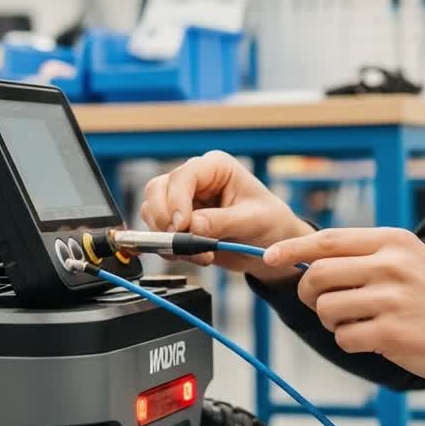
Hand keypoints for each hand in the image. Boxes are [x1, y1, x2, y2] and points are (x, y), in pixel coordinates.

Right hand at [140, 151, 314, 282]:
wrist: (272, 247)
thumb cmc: (270, 223)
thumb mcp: (253, 221)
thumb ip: (223, 222)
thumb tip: (193, 225)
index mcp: (215, 168)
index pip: (183, 176)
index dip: (176, 200)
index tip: (182, 225)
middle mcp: (195, 181)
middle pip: (157, 190)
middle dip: (164, 218)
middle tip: (181, 240)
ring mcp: (183, 202)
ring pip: (152, 212)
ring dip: (169, 238)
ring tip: (200, 253)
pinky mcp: (179, 225)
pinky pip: (159, 235)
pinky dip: (172, 250)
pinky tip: (198, 257)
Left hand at [264, 227, 424, 391]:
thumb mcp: (412, 260)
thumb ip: (368, 257)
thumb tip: (313, 261)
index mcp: (393, 242)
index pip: (328, 240)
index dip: (292, 248)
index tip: (270, 255)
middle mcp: (390, 265)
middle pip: (317, 275)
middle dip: (309, 293)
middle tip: (324, 304)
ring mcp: (391, 299)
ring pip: (326, 308)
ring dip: (332, 321)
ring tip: (358, 323)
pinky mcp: (391, 333)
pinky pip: (343, 337)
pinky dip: (350, 341)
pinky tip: (374, 339)